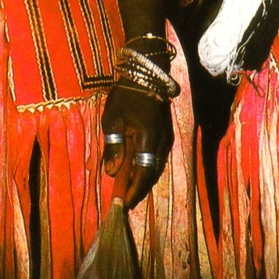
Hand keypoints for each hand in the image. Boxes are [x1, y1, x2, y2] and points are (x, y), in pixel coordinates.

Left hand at [101, 82, 172, 208]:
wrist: (146, 74)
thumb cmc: (126, 95)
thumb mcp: (113, 120)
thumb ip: (113, 147)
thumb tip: (111, 172)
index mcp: (148, 140)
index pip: (143, 173)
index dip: (134, 190)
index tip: (124, 203)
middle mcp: (162, 142)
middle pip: (151, 173)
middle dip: (138, 188)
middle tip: (124, 200)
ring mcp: (166, 138)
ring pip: (156, 166)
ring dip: (143, 178)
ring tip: (128, 188)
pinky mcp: (165, 134)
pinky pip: (157, 157)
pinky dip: (147, 166)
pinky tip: (136, 169)